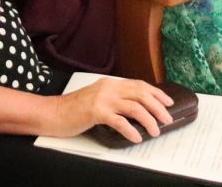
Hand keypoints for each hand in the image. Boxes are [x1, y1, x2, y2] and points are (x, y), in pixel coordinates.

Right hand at [53, 78, 175, 143]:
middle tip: (167, 119)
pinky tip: (136, 137)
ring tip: (155, 131)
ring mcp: (102, 99)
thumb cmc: (74, 109)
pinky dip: (131, 130)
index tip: (168, 102)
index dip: (156, 93)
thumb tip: (138, 110)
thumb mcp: (98, 99)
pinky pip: (119, 121)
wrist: (53, 113)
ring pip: (134, 107)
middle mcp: (108, 88)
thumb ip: (115, 100)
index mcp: (110, 83)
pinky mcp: (95, 112)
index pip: (139, 85)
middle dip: (158, 107)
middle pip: (141, 94)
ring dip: (148, 120)